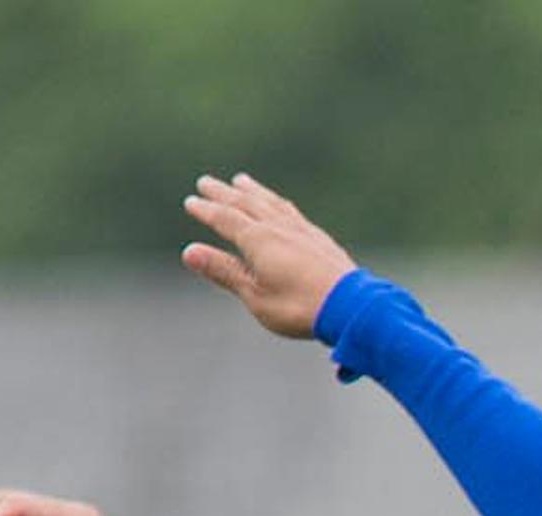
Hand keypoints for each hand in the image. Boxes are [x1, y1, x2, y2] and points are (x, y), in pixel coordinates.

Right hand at [181, 172, 357, 338]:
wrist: (353, 308)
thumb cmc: (300, 307)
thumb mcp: (255, 295)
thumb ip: (224, 271)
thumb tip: (189, 252)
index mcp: (258, 240)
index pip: (225, 219)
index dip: (207, 210)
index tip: (192, 202)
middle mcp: (279, 228)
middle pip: (246, 204)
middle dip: (224, 194)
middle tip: (206, 182)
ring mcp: (303, 232)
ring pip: (272, 204)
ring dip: (254, 192)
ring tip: (242, 181)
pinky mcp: (321, 240)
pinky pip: (294, 213)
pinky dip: (280, 204)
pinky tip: (283, 207)